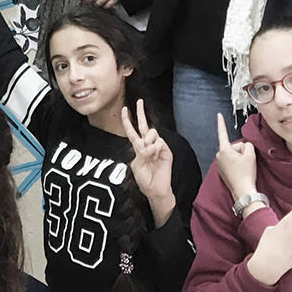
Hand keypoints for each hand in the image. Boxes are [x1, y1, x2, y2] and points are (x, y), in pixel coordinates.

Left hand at [121, 98, 174, 225]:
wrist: (156, 189)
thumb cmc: (144, 180)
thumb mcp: (136, 166)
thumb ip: (140, 153)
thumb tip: (149, 145)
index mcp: (138, 148)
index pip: (132, 131)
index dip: (128, 120)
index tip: (125, 109)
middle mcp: (147, 145)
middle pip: (143, 125)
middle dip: (141, 113)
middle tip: (139, 101)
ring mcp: (157, 147)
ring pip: (152, 133)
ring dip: (148, 141)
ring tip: (150, 153)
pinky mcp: (166, 151)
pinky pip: (160, 142)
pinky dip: (156, 147)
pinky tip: (155, 154)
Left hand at [214, 112, 258, 201]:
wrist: (243, 191)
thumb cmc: (245, 173)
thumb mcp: (250, 154)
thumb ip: (248, 145)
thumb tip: (245, 146)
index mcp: (224, 150)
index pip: (222, 133)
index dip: (221, 123)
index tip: (218, 114)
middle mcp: (219, 156)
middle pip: (233, 147)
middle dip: (241, 151)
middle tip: (247, 161)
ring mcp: (219, 165)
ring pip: (233, 155)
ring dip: (240, 158)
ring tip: (245, 168)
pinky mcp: (223, 172)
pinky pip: (231, 163)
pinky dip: (237, 165)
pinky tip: (242, 171)